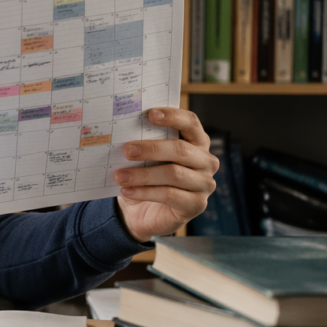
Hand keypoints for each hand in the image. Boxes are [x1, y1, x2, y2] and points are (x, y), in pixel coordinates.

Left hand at [114, 108, 218, 241]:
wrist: (142, 212)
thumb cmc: (145, 177)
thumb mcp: (143, 159)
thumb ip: (142, 143)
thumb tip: (122, 131)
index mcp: (196, 142)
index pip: (190, 123)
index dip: (173, 116)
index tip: (150, 114)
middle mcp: (206, 161)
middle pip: (181, 149)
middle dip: (152, 149)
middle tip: (127, 150)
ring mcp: (204, 184)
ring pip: (174, 173)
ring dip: (143, 174)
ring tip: (120, 176)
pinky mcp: (197, 205)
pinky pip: (169, 195)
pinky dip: (145, 192)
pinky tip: (127, 191)